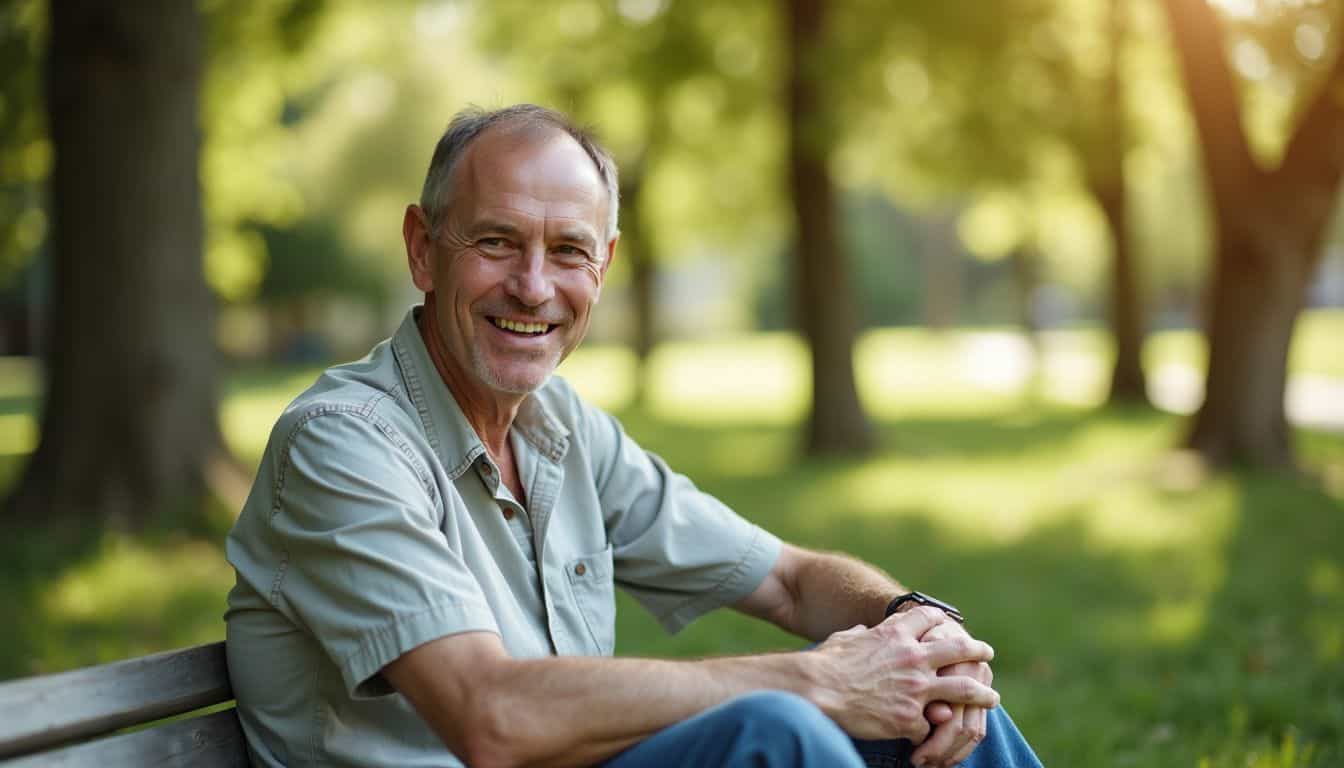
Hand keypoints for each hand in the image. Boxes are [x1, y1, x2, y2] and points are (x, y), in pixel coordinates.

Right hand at [812, 606, 997, 742]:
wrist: (817, 689)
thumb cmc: (825, 663)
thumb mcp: (845, 638)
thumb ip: (861, 635)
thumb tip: (864, 631)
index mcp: (895, 635)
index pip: (928, 618)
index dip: (941, 621)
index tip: (950, 626)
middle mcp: (913, 658)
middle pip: (959, 650)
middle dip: (977, 651)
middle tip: (987, 655)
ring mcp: (915, 689)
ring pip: (963, 690)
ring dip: (981, 694)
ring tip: (992, 698)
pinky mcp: (909, 717)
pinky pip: (928, 726)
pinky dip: (927, 733)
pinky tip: (926, 740)